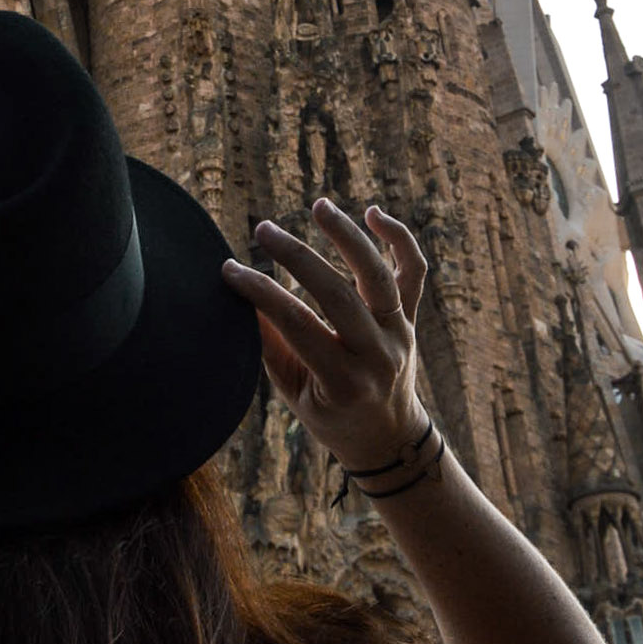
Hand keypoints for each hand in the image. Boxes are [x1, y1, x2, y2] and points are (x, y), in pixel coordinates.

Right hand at [223, 199, 425, 475]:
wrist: (389, 438)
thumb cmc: (330, 416)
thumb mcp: (294, 393)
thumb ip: (271, 345)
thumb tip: (241, 294)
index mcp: (344, 382)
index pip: (297, 324)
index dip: (260, 292)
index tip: (228, 269)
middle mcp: (378, 355)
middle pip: (337, 294)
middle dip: (296, 257)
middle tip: (262, 228)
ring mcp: (400, 334)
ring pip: (379, 276)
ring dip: (349, 236)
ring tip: (320, 205)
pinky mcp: (412, 318)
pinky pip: (414, 273)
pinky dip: (400, 239)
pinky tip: (373, 212)